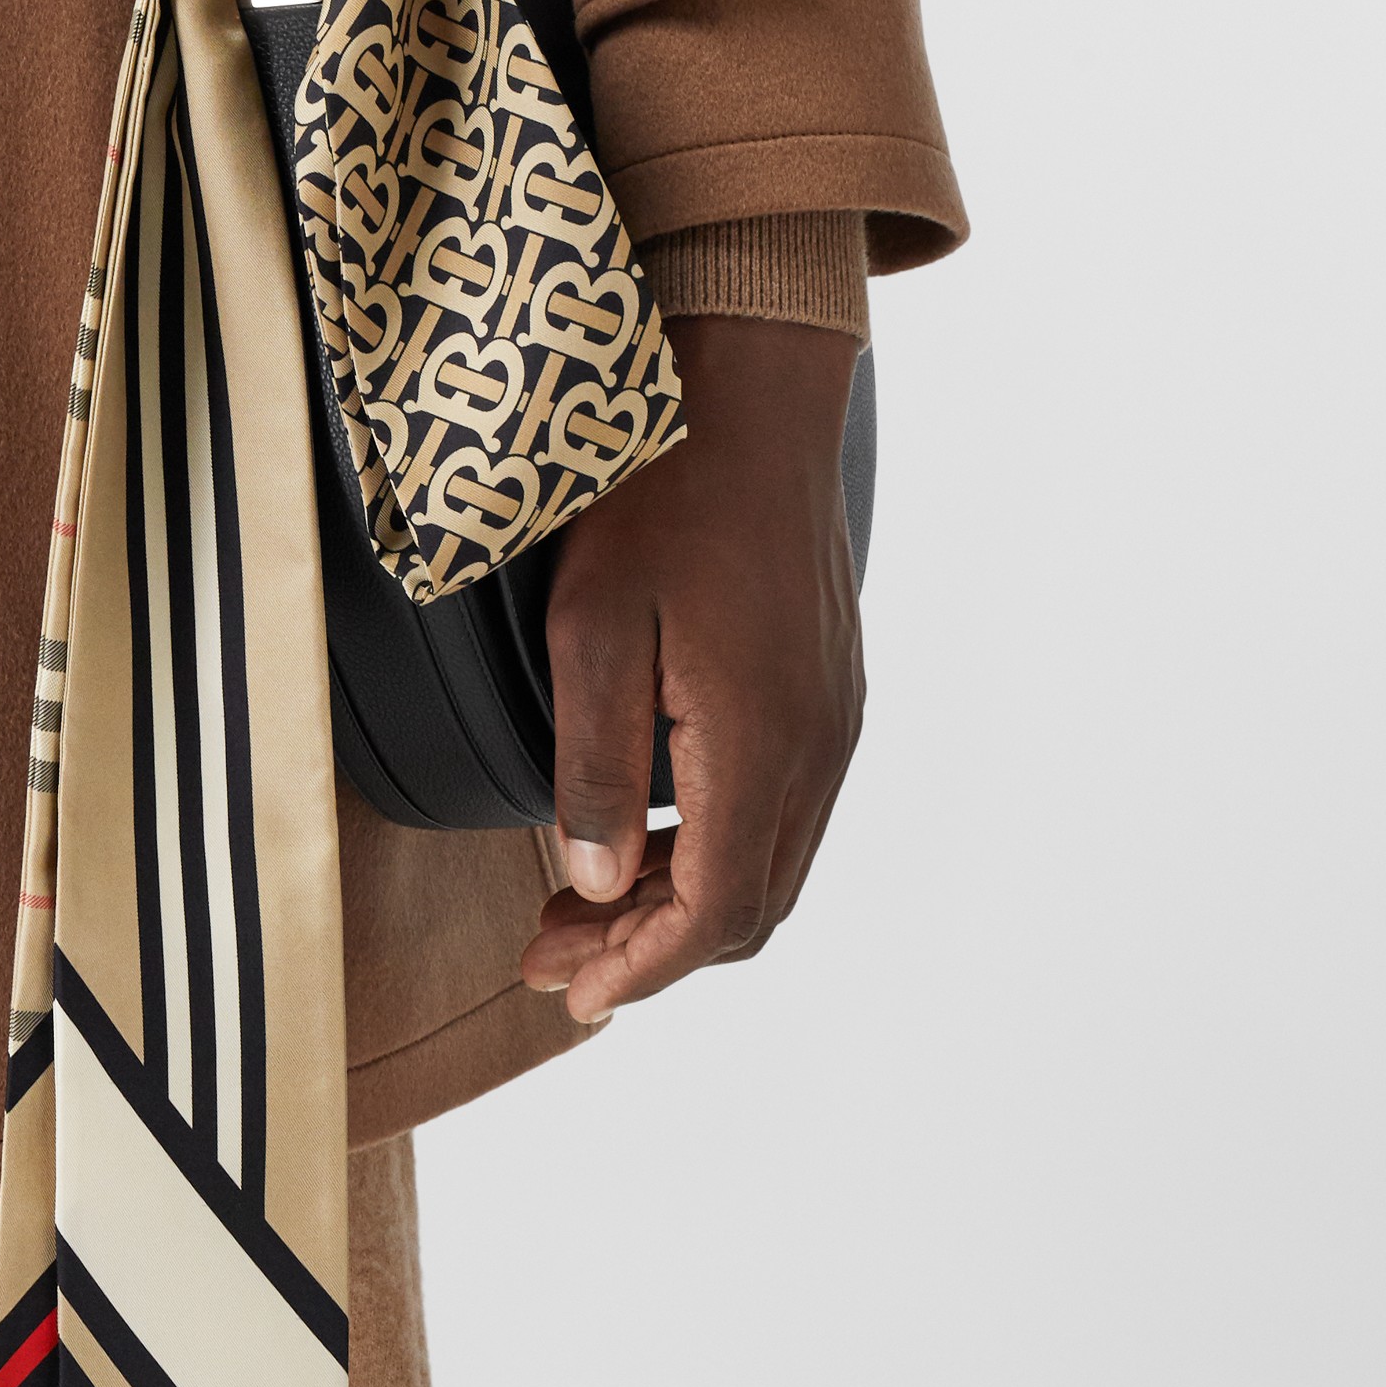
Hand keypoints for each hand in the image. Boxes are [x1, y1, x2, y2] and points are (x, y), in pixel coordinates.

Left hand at [521, 314, 865, 1023]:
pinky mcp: (828, 689)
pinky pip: (782, 808)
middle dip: (650, 950)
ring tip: (582, 907)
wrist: (754, 392)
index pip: (714, 911)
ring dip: (679, 902)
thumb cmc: (666, 493)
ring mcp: (833, 717)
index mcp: (762, 741)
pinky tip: (647, 836)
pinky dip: (713, 849)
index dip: (640, 969)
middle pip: (750, 905)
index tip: (571, 994)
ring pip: (769, 861)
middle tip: (551, 956)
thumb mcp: (593, 626)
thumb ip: (596, 767)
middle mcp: (817, 746)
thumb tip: (597, 885)